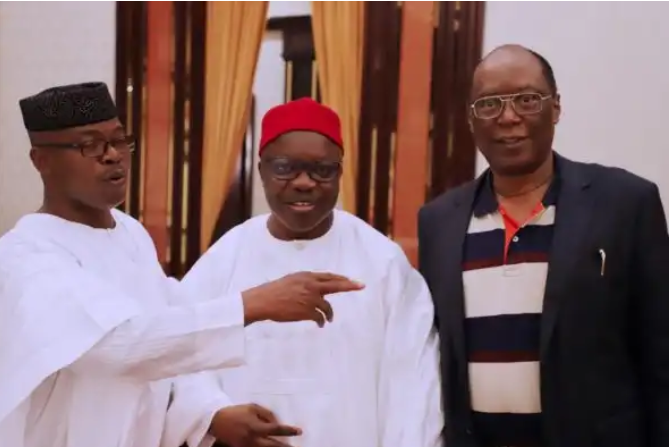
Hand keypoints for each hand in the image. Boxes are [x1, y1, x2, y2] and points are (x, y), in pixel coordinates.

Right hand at [209, 404, 300, 446]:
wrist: (217, 421)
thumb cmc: (237, 412)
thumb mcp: (253, 407)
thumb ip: (267, 414)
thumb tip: (278, 421)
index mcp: (256, 426)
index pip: (276, 429)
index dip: (289, 430)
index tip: (299, 431)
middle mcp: (253, 438)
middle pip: (273, 445)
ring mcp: (248, 446)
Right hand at [242, 271, 364, 326]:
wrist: (263, 301)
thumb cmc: (274, 291)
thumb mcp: (291, 280)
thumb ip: (306, 282)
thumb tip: (318, 288)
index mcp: (306, 276)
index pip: (329, 276)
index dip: (342, 278)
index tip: (353, 281)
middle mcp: (311, 285)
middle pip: (335, 285)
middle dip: (350, 285)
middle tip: (361, 286)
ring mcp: (310, 298)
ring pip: (327, 306)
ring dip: (329, 314)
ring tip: (328, 319)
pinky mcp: (307, 311)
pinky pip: (320, 317)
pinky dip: (322, 321)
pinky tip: (320, 324)